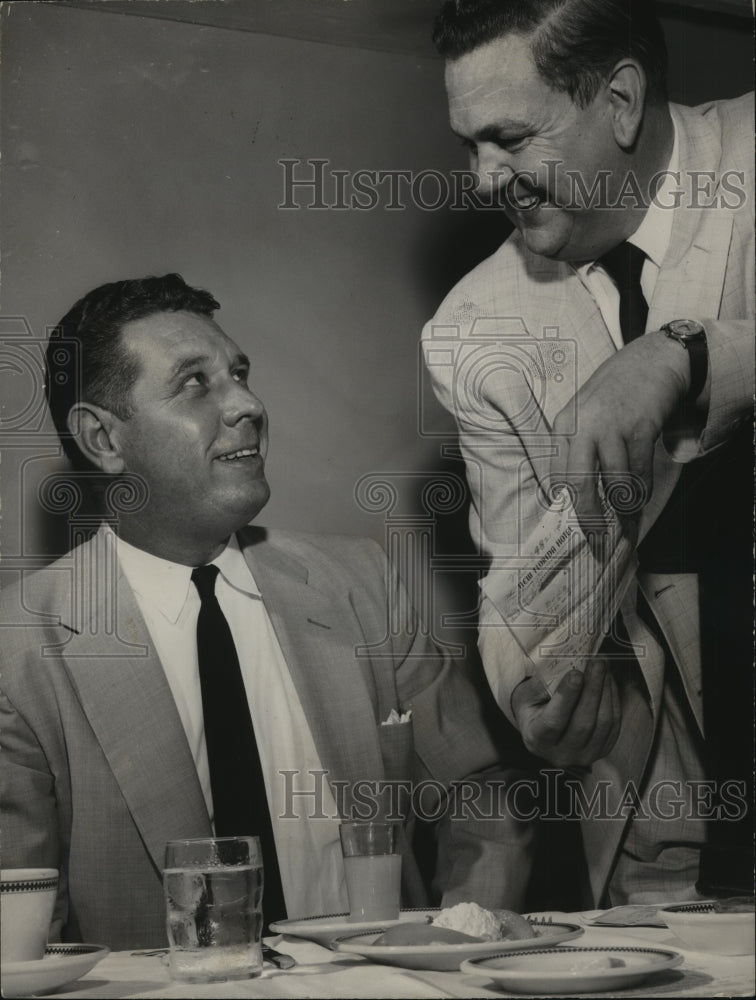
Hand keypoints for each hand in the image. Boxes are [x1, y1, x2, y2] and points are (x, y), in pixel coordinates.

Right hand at [511, 660, 620, 767]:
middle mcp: (562, 754)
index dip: (566, 697)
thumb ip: (543, 685)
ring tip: (603, 667)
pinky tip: (608, 680)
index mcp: (538, 740)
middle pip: (583, 723)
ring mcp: (585, 755)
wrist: (542, 732)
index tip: (576, 673)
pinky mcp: (603, 750)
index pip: (554, 721)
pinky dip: (613, 699)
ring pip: (603, 723)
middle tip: (597, 663)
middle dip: (593, 689)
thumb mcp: (527, 696)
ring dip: (606, 691)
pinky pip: (614, 724)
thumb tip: (567, 666)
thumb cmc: (532, 709)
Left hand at [550, 330, 688, 539]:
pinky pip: (640, 472)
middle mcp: (582, 427)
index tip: (571, 528)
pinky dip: (641, 491)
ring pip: (615, 484)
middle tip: (596, 540)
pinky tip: (641, 498)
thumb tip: (571, 496)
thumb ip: (576, 449)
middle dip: (589, 519)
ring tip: (626, 524)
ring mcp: (612, 426)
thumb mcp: (584, 416)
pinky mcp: (640, 427)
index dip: (565, 507)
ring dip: (623, 509)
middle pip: (579, 486)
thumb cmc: (615, 395)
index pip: (557, 477)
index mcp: (563, 426)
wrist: (652, 361)